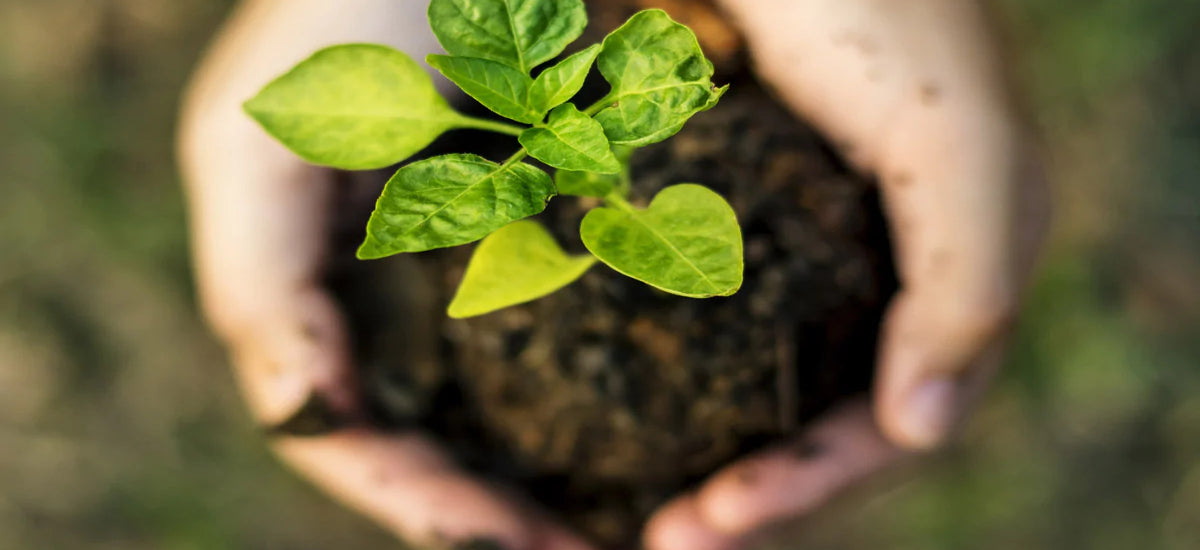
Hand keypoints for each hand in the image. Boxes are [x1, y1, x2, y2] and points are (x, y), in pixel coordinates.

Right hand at [179, 1, 592, 548]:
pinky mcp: (532, 235)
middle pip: (432, 443)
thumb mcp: (264, 150)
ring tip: (616, 525)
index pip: (349, 438)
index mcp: (310, 300)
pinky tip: (655, 430)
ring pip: (498, 406)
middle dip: (494, 512)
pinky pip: (566, 330)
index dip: (422, 504)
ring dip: (548, 474)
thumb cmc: (337, 27)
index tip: (512, 544)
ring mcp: (457, 273)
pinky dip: (595, 389)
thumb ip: (259, 284)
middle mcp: (382, 301)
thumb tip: (302, 417)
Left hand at [643, 1, 1050, 547]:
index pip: (882, 422)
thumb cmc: (889, 21)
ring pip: (749, 384)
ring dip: (693, 451)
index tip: (713, 519)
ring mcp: (793, 256)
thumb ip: (967, 285)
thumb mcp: (956, 149)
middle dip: (744, 493)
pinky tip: (599, 401)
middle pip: (809, 421)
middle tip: (662, 541)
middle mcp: (869, 284)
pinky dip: (656, 367)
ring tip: (626, 509)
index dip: (806, 483)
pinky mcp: (724, 218)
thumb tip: (921, 431)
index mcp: (936, 285)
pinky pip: (695, 315)